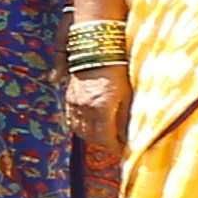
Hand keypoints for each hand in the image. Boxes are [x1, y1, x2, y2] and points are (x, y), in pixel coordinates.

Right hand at [67, 72, 130, 197]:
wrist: (95, 45)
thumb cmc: (118, 66)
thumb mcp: (127, 91)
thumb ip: (125, 115)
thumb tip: (129, 136)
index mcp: (101, 107)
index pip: (106, 138)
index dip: (116, 148)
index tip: (125, 152)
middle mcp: (84, 107)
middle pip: (91, 137)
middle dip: (104, 144)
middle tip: (117, 146)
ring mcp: (74, 102)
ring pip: (79, 130)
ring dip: (91, 137)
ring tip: (104, 137)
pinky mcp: (69, 96)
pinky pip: (71, 119)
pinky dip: (80, 126)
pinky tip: (90, 125)